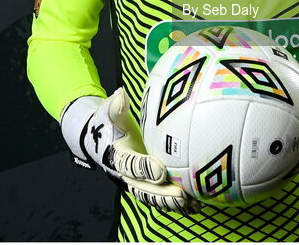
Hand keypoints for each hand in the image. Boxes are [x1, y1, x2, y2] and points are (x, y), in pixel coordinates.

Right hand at [61, 88, 199, 213]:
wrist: (103, 140)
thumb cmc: (110, 124)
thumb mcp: (109, 114)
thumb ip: (116, 108)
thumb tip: (120, 94)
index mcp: (117, 156)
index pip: (130, 164)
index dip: (144, 169)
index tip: (160, 170)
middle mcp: (126, 174)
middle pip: (143, 188)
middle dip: (162, 194)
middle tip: (181, 194)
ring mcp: (137, 182)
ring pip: (153, 196)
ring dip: (171, 202)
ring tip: (191, 202)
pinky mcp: (147, 186)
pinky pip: (160, 197)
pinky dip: (176, 203)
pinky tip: (195, 205)